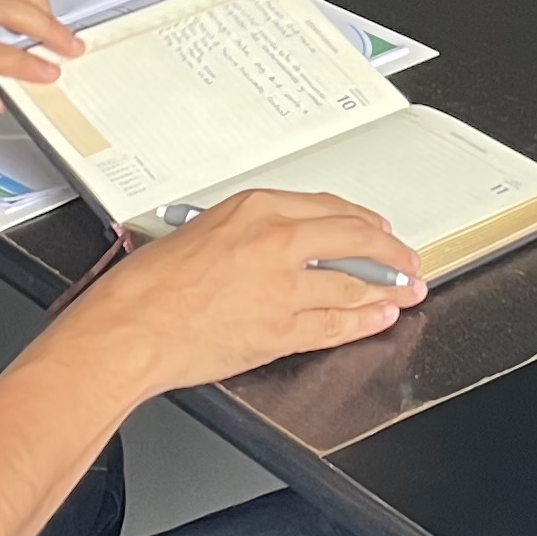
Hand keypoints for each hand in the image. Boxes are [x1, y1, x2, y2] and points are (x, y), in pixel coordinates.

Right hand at [56, 189, 425, 392]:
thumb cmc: (147, 286)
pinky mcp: (282, 328)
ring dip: (388, 286)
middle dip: (388, 249)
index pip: (327, 207)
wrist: (130, 328)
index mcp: (253, 208)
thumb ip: (245, 231)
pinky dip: (365, 320)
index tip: (372, 227)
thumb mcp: (199, 231)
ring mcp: (283, 286)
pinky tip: (380, 316)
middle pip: (354, 237)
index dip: (359, 220)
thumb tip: (277, 240)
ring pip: (354, 281)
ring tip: (407, 289)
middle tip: (405, 257)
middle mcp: (275, 240)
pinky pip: (337, 323)